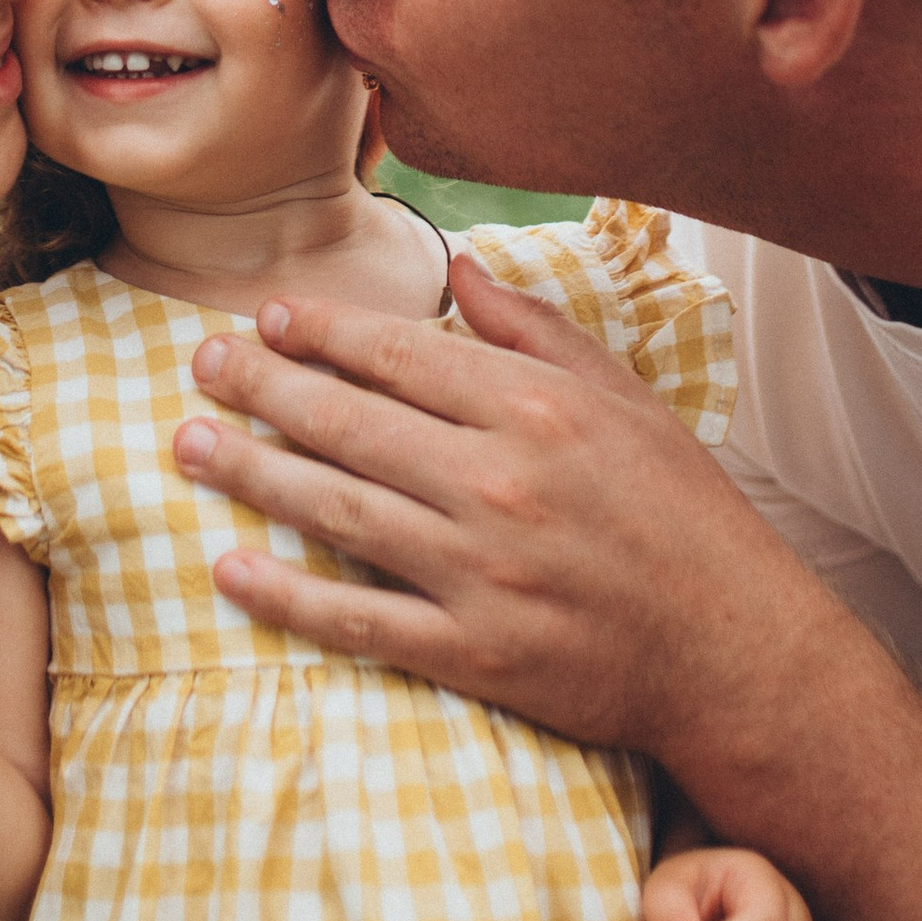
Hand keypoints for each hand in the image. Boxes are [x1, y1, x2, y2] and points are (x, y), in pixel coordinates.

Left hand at [172, 255, 837, 767]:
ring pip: (338, 509)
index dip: (323, 332)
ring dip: (251, 474)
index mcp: (535, 410)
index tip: (268, 315)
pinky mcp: (474, 652)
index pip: (400, 355)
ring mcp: (482, 572)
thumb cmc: (682, 514)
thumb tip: (462, 267)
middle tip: (201, 363)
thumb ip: (535, 331)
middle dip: (261, 386)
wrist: (734, 651)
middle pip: (349, 423)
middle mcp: (499, 482)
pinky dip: (288, 595)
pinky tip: (231, 570)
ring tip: (187, 446)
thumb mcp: (623, 399)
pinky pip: (358, 619)